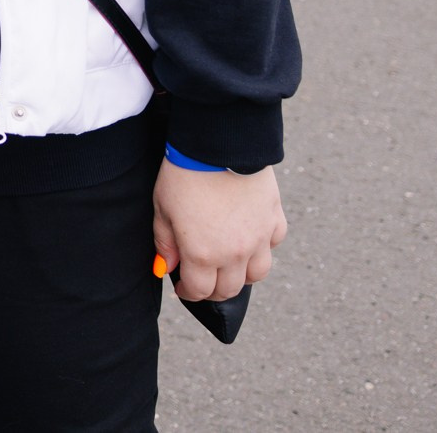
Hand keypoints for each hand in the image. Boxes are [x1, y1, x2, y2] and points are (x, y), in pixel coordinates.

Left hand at [152, 160, 286, 301]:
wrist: (218, 143)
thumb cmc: (184, 174)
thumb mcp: (162, 209)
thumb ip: (165, 243)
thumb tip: (167, 267)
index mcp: (202, 254)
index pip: (200, 291)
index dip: (188, 293)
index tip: (183, 287)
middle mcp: (234, 253)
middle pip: (229, 289)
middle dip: (214, 290)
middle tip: (204, 280)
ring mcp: (258, 237)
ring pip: (257, 273)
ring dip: (242, 274)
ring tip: (229, 265)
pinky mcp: (274, 218)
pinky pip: (273, 244)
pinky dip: (263, 247)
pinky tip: (251, 238)